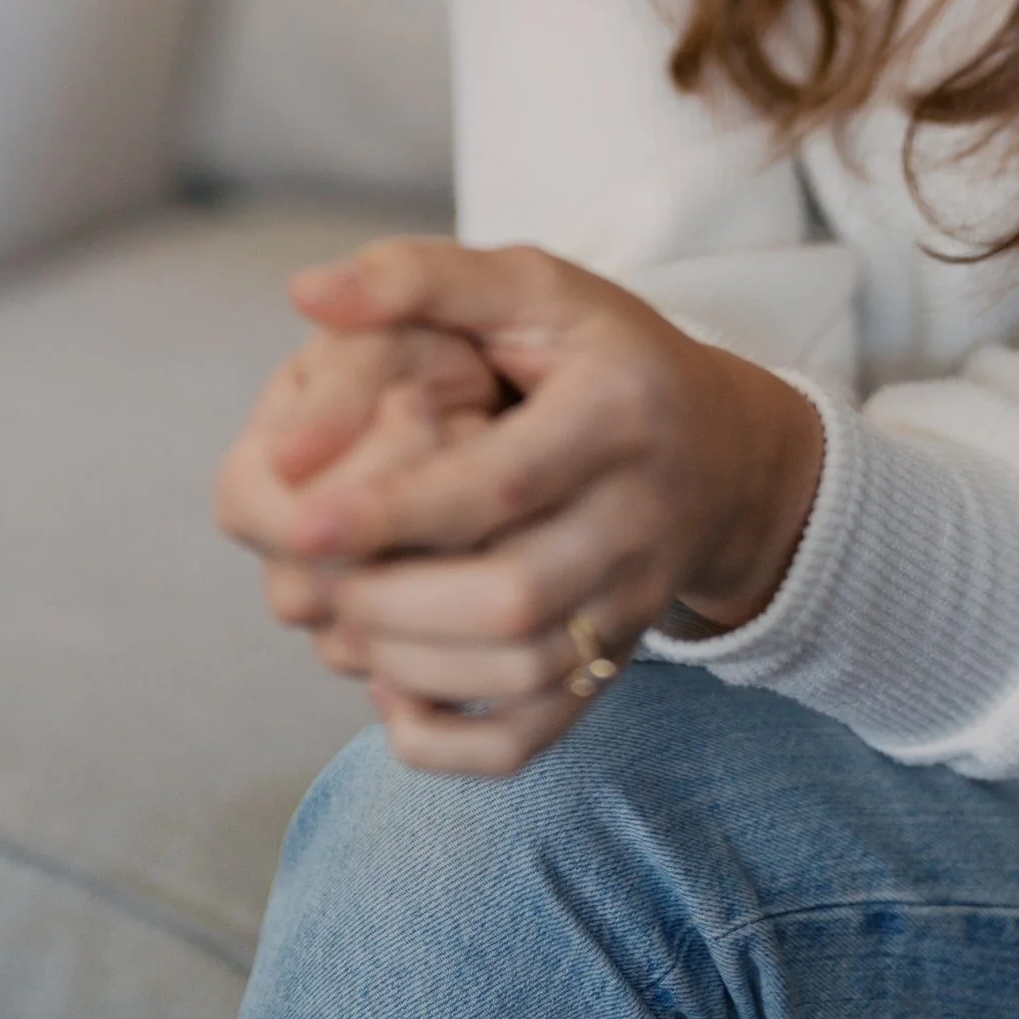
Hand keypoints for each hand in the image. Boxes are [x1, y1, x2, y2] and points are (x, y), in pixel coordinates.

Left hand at [222, 236, 824, 775]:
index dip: (394, 508)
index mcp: (618, 411)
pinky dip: (448, 740)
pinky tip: (392, 687)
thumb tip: (305, 292)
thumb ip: (422, 278)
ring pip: (520, 672)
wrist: (721, 451)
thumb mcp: (536, 287)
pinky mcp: (612, 662)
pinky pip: (530, 737)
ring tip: (342, 615)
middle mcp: (638, 517)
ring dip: (406, 661)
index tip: (298, 521)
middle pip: (513, 598)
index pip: (502, 482)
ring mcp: (631, 602)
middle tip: (309, 572)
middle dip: (390, 599)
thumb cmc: (604, 356)